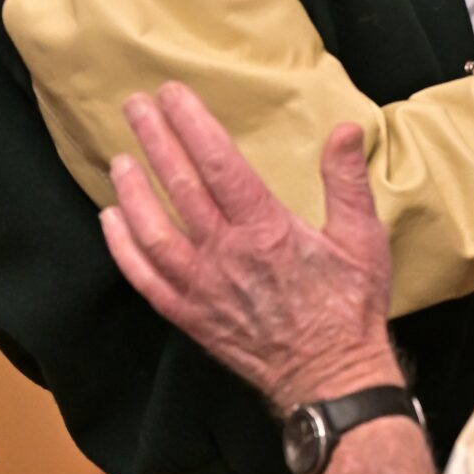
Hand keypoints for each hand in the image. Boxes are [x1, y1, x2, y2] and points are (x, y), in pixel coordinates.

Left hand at [101, 86, 399, 414]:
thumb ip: (347, 181)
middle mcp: (227, 254)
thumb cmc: (350, 308)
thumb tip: (345, 129)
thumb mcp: (363, 238)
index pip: (219, 164)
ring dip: (131, 192)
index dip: (192, 125)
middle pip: (179, 187)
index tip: (173, 95)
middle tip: (134, 106)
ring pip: (153, 231)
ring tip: (118, 159)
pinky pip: (146, 279)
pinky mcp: (191, 317)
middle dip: (155, 141)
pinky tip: (111, 222)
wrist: (332, 378)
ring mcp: (203, 288)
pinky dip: (123, 249)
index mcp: (267, 230)